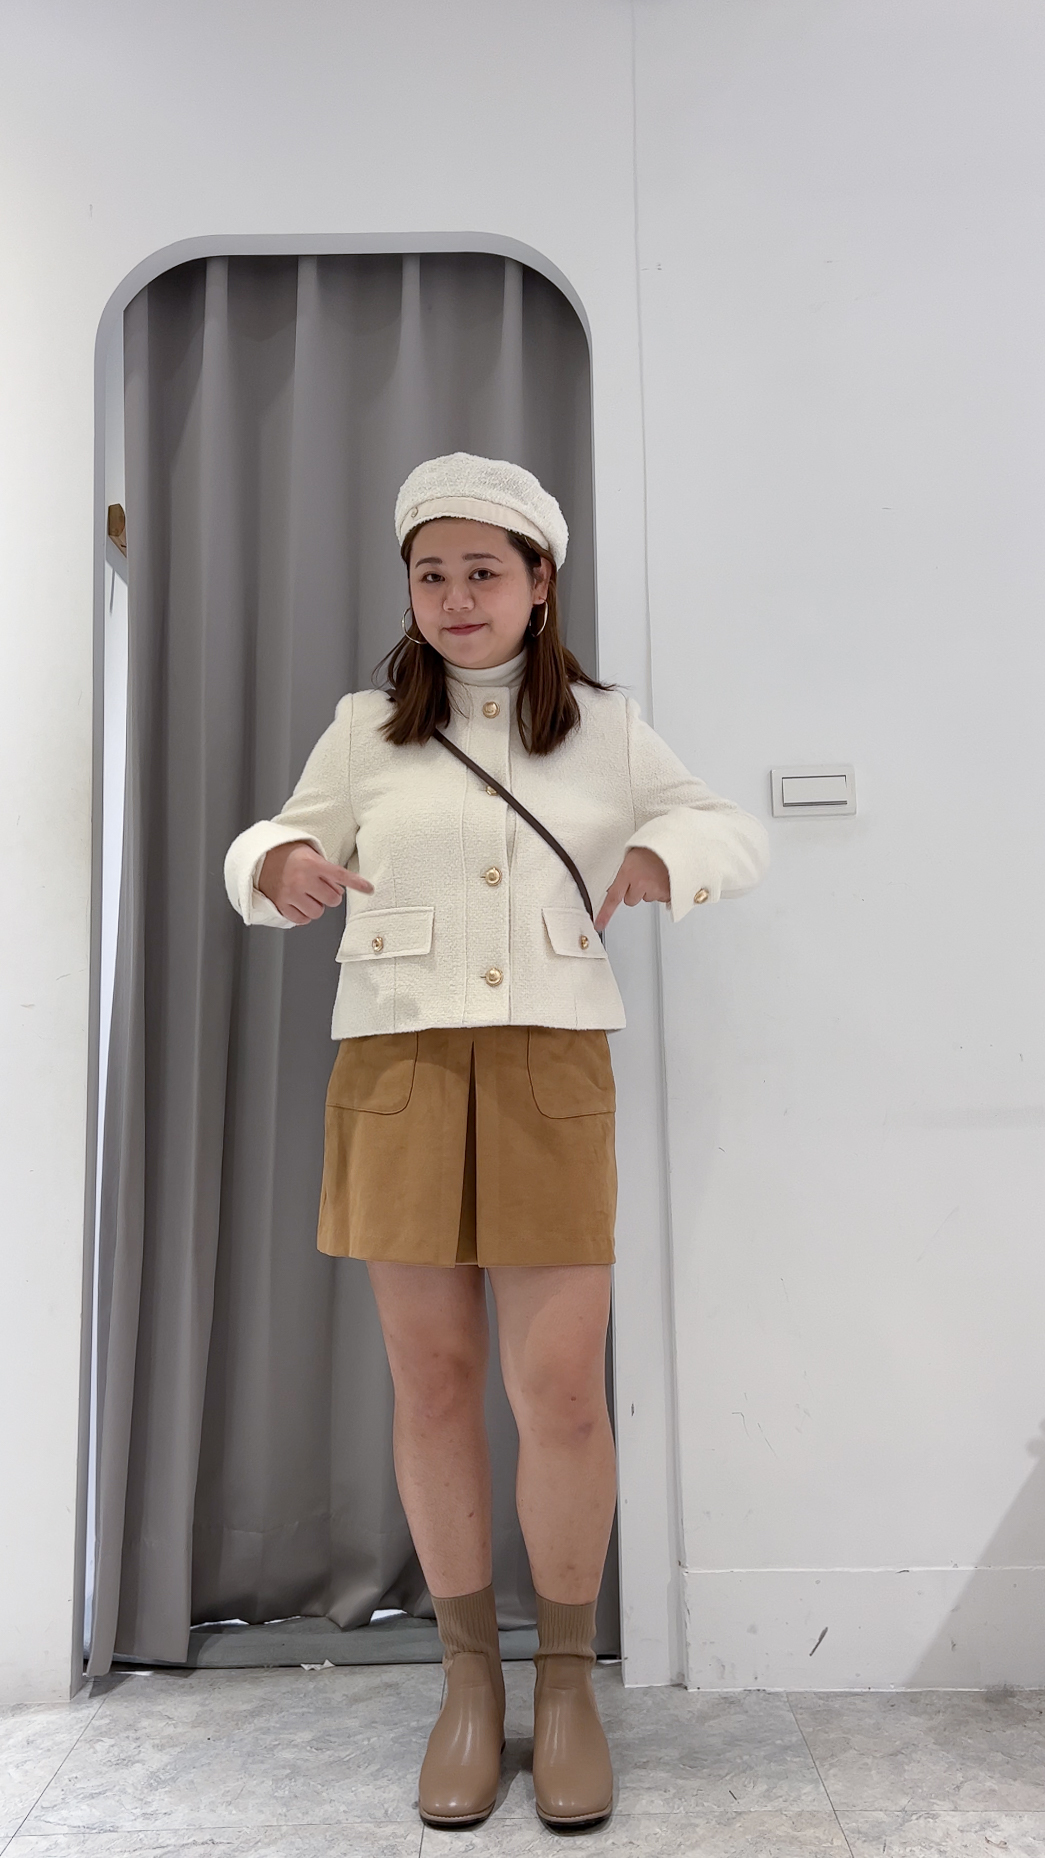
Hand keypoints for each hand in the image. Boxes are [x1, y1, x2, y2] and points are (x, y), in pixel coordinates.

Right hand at [257, 841, 373, 925]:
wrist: (260, 858)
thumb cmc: (289, 855)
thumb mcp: (310, 853)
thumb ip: (327, 869)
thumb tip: (340, 889)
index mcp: (312, 863)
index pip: (340, 875)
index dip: (357, 883)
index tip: (370, 889)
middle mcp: (302, 879)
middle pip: (333, 899)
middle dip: (330, 895)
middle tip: (321, 888)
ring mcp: (291, 893)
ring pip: (318, 912)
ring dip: (317, 906)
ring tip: (308, 895)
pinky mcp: (281, 905)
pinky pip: (302, 920)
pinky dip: (304, 915)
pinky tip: (300, 903)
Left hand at [594, 847, 669, 932]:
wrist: (674, 843)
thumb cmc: (652, 848)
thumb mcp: (631, 857)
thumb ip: (623, 875)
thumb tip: (613, 889)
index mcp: (628, 872)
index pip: (613, 897)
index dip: (605, 913)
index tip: (599, 924)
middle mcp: (641, 883)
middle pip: (631, 900)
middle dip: (635, 891)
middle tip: (642, 876)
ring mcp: (655, 889)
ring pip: (647, 898)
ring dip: (649, 890)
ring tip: (655, 874)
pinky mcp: (668, 893)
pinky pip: (661, 898)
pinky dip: (662, 891)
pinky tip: (664, 878)